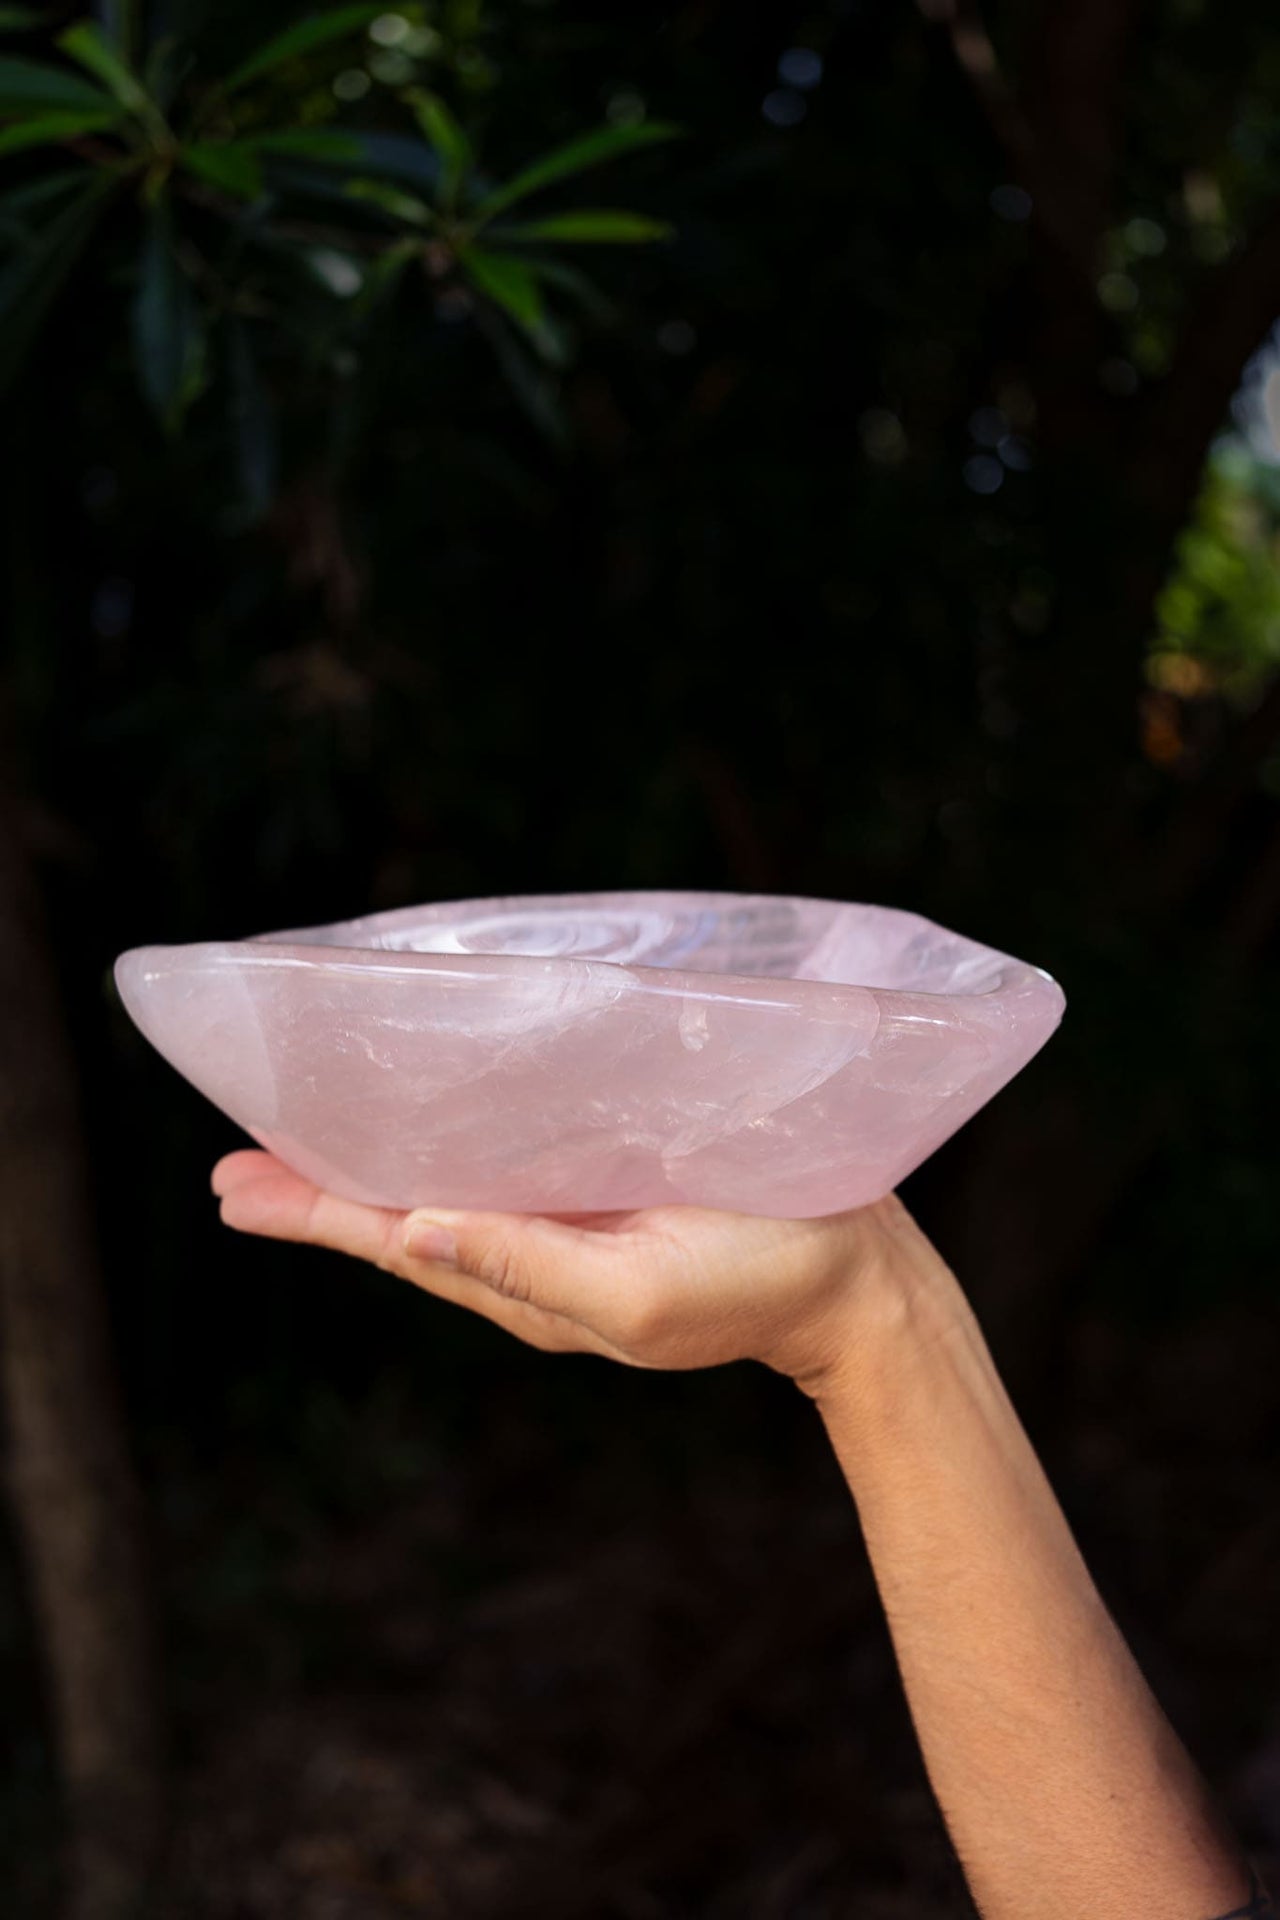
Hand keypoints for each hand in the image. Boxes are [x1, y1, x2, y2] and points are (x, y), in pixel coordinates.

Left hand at [211, 1150, 940, 1390]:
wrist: (856, 1277)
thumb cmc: (753, 1285)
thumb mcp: (631, 1299)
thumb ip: (523, 1268)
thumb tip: (409, 1235)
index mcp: (525, 1283)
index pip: (394, 1244)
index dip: (313, 1215)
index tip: (236, 1188)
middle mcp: (531, 1250)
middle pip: (403, 1213)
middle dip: (318, 1193)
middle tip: (234, 1166)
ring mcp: (569, 1219)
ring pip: (448, 1186)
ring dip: (374, 1164)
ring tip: (299, 1143)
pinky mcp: (608, 1183)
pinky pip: (509, 1162)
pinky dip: (451, 1142)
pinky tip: (431, 1120)